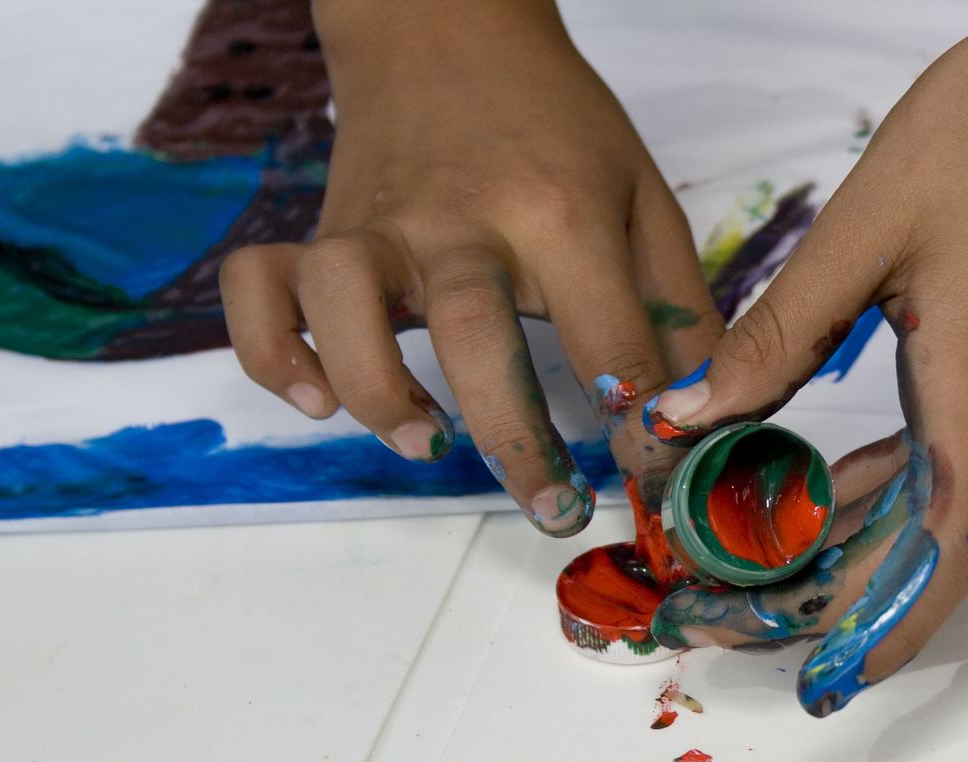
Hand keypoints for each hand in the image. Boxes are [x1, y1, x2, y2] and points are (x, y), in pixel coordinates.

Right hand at [220, 0, 720, 531]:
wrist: (449, 29)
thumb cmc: (558, 129)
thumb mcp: (643, 199)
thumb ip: (677, 308)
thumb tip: (708, 411)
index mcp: (561, 215)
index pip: (609, 342)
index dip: (640, 426)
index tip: (652, 481)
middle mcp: (463, 222)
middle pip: (475, 334)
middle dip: (516, 439)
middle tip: (552, 507)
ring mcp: (381, 225)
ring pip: (348, 304)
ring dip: (378, 388)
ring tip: (428, 444)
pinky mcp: (321, 229)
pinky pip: (260, 287)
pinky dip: (271, 349)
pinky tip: (316, 399)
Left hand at [646, 0, 967, 714]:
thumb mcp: (865, 226)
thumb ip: (777, 337)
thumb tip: (686, 417)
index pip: (949, 546)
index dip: (888, 624)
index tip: (823, 679)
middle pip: (930, 542)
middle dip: (827, 590)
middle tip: (724, 609)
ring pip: (945, 504)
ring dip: (853, 536)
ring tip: (750, 553)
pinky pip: (966, 461)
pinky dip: (895, 485)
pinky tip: (825, 488)